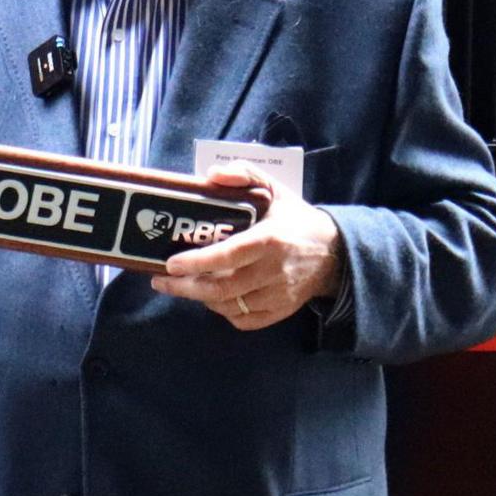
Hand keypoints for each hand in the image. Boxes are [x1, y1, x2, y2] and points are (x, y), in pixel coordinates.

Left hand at [149, 162, 345, 330]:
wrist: (335, 253)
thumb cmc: (295, 219)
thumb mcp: (275, 189)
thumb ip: (245, 175)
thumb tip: (212, 175)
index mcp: (271, 239)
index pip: (230, 255)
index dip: (198, 262)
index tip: (171, 263)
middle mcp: (275, 271)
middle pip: (223, 288)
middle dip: (185, 287)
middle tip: (160, 280)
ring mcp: (279, 295)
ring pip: (230, 306)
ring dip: (200, 298)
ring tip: (181, 284)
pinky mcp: (281, 311)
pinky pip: (244, 320)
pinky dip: (224, 311)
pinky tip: (212, 298)